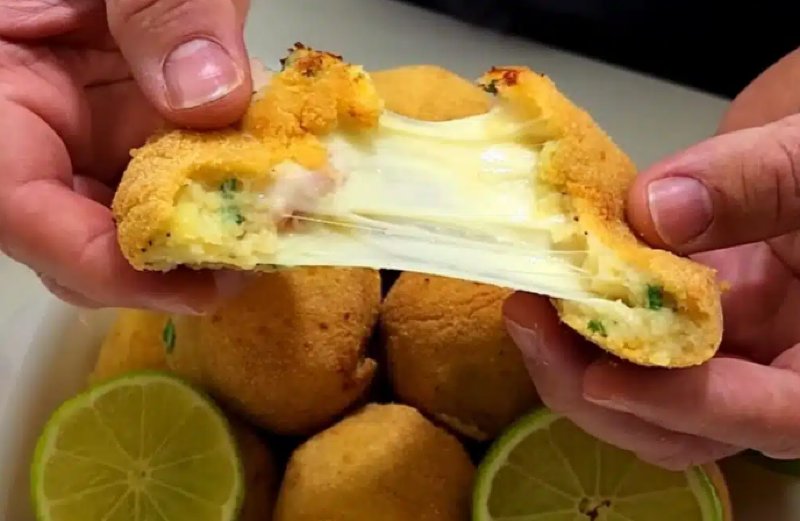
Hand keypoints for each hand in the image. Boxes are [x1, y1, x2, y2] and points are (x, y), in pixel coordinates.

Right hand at [0, 0, 251, 312]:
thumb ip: (160, 7)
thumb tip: (209, 97)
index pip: (21, 210)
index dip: (104, 263)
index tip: (196, 280)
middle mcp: (38, 125)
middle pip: (86, 234)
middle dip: (175, 257)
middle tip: (263, 249)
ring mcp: (88, 125)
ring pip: (141, 209)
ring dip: (213, 220)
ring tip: (284, 213)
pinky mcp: (134, 115)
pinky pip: (176, 167)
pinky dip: (227, 176)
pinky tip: (276, 171)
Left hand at [504, 47, 799, 469]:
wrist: (795, 175)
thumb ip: (756, 184)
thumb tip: (656, 212)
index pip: (773, 415)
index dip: (687, 407)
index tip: (602, 380)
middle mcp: (763, 380)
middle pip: (680, 431)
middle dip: (594, 388)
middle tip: (530, 321)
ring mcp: (711, 366)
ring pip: (638, 406)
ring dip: (569, 366)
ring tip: (525, 306)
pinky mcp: (671, 341)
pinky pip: (618, 360)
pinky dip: (573, 335)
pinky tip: (543, 290)